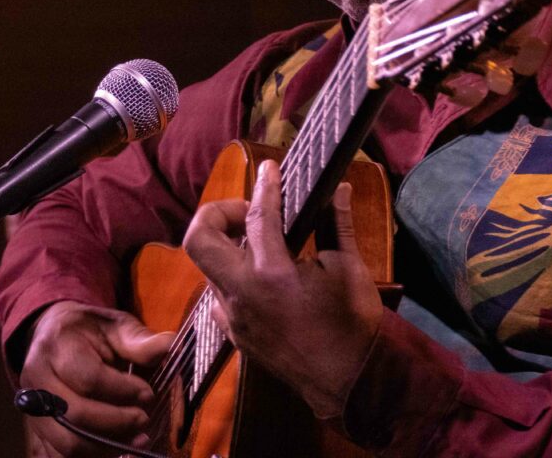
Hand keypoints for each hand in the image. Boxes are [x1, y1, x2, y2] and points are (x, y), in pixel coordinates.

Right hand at [20, 300, 174, 456]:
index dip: (123, 391)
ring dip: (106, 447)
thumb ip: (140, 341)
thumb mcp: (116, 325)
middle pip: (74, 415)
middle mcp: (36, 377)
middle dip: (116, 423)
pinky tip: (115, 449)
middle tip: (144, 419)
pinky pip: (58, 455)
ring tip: (137, 439)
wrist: (52, 334)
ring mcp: (31, 406)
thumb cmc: (89, 331)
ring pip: (65, 443)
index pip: (89, 378)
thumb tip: (170, 344)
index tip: (148, 394)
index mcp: (56, 345)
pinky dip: (91, 457)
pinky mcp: (36, 429)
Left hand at [182, 160, 381, 418]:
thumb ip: (336, 223)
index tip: (269, 169)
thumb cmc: (354, 324)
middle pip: (198, 239)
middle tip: (247, 213)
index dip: (264, 187)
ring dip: (226, 246)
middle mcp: (242, 295)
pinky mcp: (233, 334)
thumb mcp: (349, 268)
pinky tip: (261, 277)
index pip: (256, 217)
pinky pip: (219, 293)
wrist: (350, 383)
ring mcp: (232, 317)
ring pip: (207, 267)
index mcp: (273, 276)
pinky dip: (233, 276)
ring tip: (260, 243)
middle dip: (216, 214)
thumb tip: (338, 187)